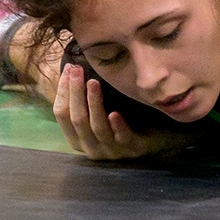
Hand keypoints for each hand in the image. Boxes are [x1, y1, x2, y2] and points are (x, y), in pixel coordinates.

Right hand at [52, 63, 182, 160]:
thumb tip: (70, 68)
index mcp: (78, 138)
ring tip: (93, 83)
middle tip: (77, 71)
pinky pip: (123, 138)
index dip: (62, 92)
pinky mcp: (133, 149)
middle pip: (78, 120)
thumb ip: (84, 99)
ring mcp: (112, 150)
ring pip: (97, 127)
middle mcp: (91, 147)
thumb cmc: (123, 120)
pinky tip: (115, 113)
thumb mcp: (99, 111)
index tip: (67, 69)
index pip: (62, 115)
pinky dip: (117, 126)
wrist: (157, 139)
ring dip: (94, 104)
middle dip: (76, 93)